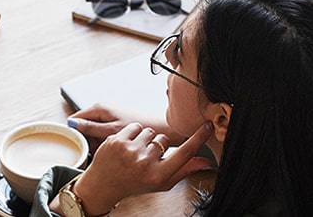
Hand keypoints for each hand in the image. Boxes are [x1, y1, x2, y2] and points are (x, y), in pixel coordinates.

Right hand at [69, 103, 175, 143]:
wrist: (159, 130)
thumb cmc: (139, 129)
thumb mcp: (111, 132)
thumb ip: (90, 128)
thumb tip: (72, 124)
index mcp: (100, 107)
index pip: (76, 117)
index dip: (74, 131)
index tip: (77, 143)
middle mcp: (104, 108)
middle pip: (85, 124)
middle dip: (88, 138)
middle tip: (95, 149)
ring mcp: (110, 115)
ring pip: (95, 129)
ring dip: (97, 141)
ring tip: (105, 150)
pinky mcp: (117, 121)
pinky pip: (104, 131)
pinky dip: (106, 140)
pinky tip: (112, 148)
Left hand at [72, 122, 214, 214]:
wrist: (103, 185)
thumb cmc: (135, 183)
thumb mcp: (161, 182)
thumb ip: (184, 170)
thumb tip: (207, 162)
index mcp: (158, 175)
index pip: (185, 153)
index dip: (198, 139)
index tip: (208, 126)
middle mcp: (145, 163)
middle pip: (163, 140)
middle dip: (157, 145)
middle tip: (146, 158)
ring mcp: (129, 151)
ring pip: (149, 132)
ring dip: (144, 139)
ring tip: (135, 153)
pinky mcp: (116, 140)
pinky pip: (135, 127)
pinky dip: (133, 133)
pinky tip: (127, 146)